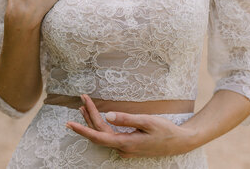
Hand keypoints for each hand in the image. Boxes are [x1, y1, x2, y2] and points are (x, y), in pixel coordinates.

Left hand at [65, 94, 198, 157]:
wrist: (179, 142)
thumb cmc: (165, 131)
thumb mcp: (147, 121)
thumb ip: (126, 119)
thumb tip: (107, 115)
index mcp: (126, 143)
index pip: (98, 136)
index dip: (82, 129)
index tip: (69, 122)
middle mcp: (122, 149)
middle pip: (99, 133)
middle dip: (88, 117)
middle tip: (81, 101)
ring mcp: (125, 149)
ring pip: (103, 135)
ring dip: (93, 121)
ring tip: (83, 108)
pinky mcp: (129, 146)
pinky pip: (110, 137)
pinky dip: (102, 126)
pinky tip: (100, 118)